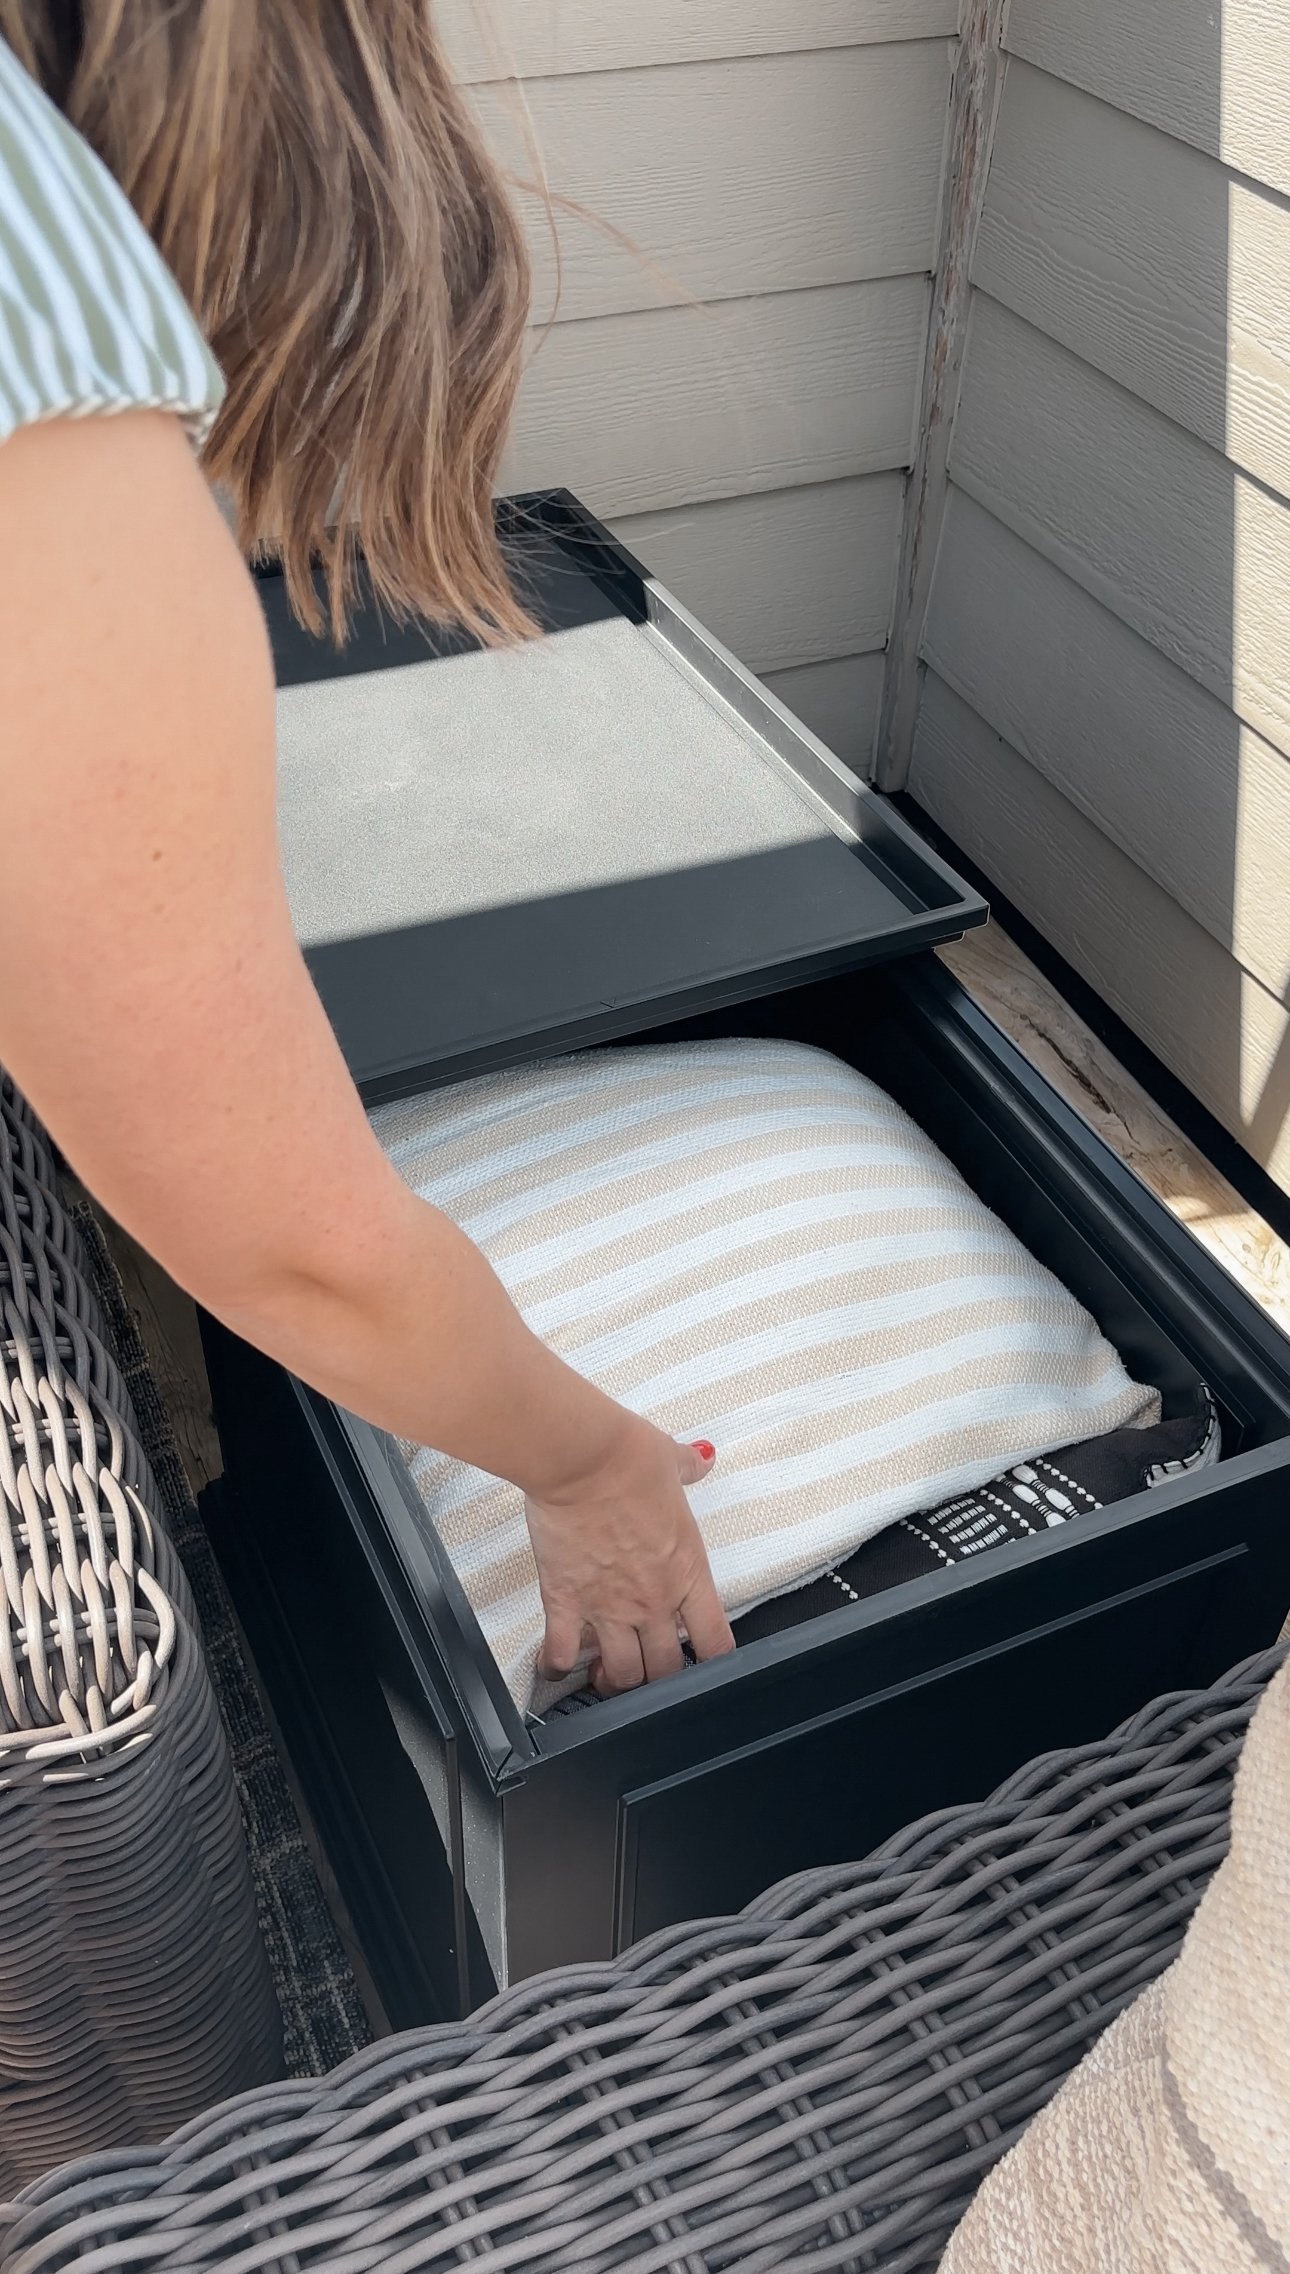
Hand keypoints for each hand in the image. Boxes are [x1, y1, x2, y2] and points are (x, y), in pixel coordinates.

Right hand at [526, 1412, 734, 1694]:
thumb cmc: (627, 1457)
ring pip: (620, 1674)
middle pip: (666, 1670)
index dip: (713, 1660)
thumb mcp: (671, 1460)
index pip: (715, 1643)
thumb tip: (703, 1457)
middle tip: (647, 1668)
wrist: (579, 1458)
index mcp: (687, 1571)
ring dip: (614, 1681)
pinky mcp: (564, 1601)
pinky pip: (560, 1652)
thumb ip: (690, 1468)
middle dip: (659, 1678)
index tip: (702, 1658)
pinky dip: (557, 1665)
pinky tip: (555, 1665)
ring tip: (604, 1673)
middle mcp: (652, 1600)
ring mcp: (607, 1606)